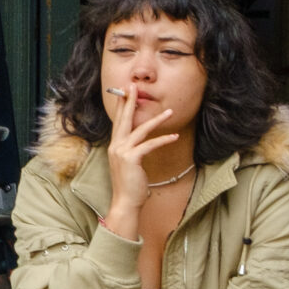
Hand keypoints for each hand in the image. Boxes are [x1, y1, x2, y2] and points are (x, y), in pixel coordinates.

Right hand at [100, 82, 183, 235]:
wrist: (125, 202)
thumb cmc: (129, 185)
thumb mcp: (128, 164)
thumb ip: (131, 151)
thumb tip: (139, 144)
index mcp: (114, 146)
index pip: (117, 121)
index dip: (121, 106)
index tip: (123, 92)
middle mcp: (115, 146)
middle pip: (123, 119)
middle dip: (129, 101)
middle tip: (133, 86)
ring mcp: (122, 151)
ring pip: (140, 129)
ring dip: (156, 119)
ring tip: (169, 111)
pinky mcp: (132, 158)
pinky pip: (150, 144)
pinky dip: (163, 139)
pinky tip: (174, 136)